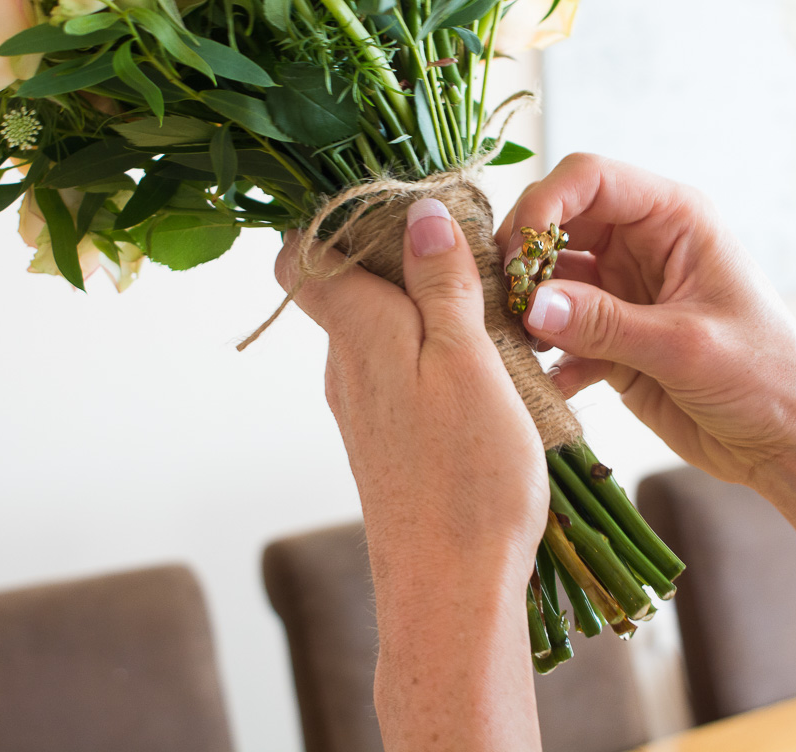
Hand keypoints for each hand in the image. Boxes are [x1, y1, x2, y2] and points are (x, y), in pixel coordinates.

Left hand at [277, 197, 548, 751]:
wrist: (451, 593)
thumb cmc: (468, 475)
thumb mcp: (470, 361)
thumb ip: (442, 284)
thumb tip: (417, 211)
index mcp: (358, 334)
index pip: (300, 257)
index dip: (334, 219)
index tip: (397, 202)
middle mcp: (345, 368)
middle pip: (348, 287)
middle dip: (401, 256)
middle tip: (474, 249)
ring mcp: (363, 410)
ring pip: (381, 331)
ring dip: (427, 308)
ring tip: (495, 309)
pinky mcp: (386, 445)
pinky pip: (399, 374)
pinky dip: (434, 354)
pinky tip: (486, 371)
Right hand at [497, 153, 795, 485]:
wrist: (790, 443)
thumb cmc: (766, 378)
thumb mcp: (686, 347)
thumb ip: (606, 325)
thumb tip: (533, 306)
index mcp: (674, 219)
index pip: (589, 179)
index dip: (543, 204)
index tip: (517, 254)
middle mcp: (643, 245)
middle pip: (556, 223)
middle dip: (522, 258)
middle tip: (501, 303)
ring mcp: (624, 293)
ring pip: (549, 280)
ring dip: (525, 308)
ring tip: (514, 344)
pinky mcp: (612, 340)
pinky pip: (559, 332)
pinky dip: (544, 354)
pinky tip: (547, 383)